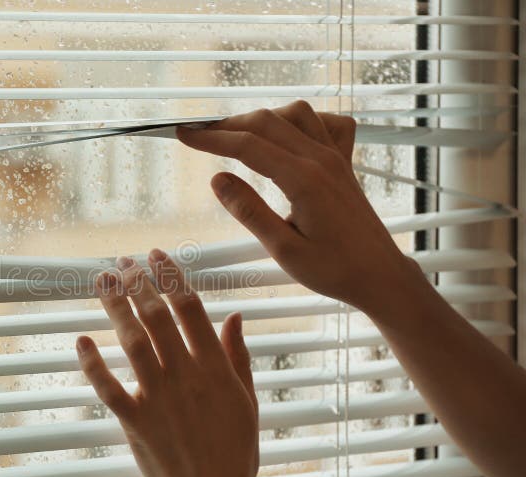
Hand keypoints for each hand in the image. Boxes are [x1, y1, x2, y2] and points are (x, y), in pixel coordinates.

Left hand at [76, 250, 260, 476]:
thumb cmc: (236, 455)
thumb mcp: (247, 402)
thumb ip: (238, 356)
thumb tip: (234, 315)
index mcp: (215, 368)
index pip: (190, 308)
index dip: (171, 276)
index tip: (156, 255)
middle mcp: (185, 376)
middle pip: (156, 316)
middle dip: (138, 282)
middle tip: (122, 261)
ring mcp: (158, 398)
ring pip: (132, 341)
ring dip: (115, 308)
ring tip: (102, 282)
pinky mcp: (135, 422)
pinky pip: (108, 387)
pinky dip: (92, 363)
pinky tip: (81, 339)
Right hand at [177, 101, 422, 313]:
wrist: (381, 276)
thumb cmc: (335, 270)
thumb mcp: (284, 249)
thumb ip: (249, 211)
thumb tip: (217, 179)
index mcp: (304, 180)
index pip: (248, 146)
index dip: (211, 138)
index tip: (183, 134)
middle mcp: (321, 160)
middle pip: (267, 122)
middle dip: (227, 124)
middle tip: (197, 133)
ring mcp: (336, 158)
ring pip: (295, 115)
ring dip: (261, 118)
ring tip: (234, 135)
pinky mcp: (344, 163)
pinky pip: (325, 124)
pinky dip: (301, 120)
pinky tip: (286, 135)